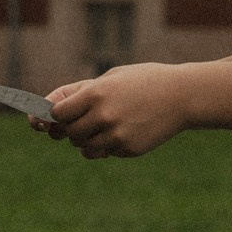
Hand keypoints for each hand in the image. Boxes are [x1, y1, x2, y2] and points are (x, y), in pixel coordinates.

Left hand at [39, 63, 189, 158]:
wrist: (182, 95)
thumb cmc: (142, 81)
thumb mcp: (111, 78)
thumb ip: (81, 93)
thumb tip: (50, 112)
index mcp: (95, 94)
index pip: (57, 113)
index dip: (56, 115)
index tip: (61, 115)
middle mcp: (103, 116)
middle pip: (69, 132)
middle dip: (72, 128)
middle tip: (85, 119)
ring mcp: (117, 135)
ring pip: (85, 148)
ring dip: (87, 140)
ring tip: (104, 126)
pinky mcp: (129, 149)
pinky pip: (106, 153)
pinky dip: (108, 146)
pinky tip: (124, 131)